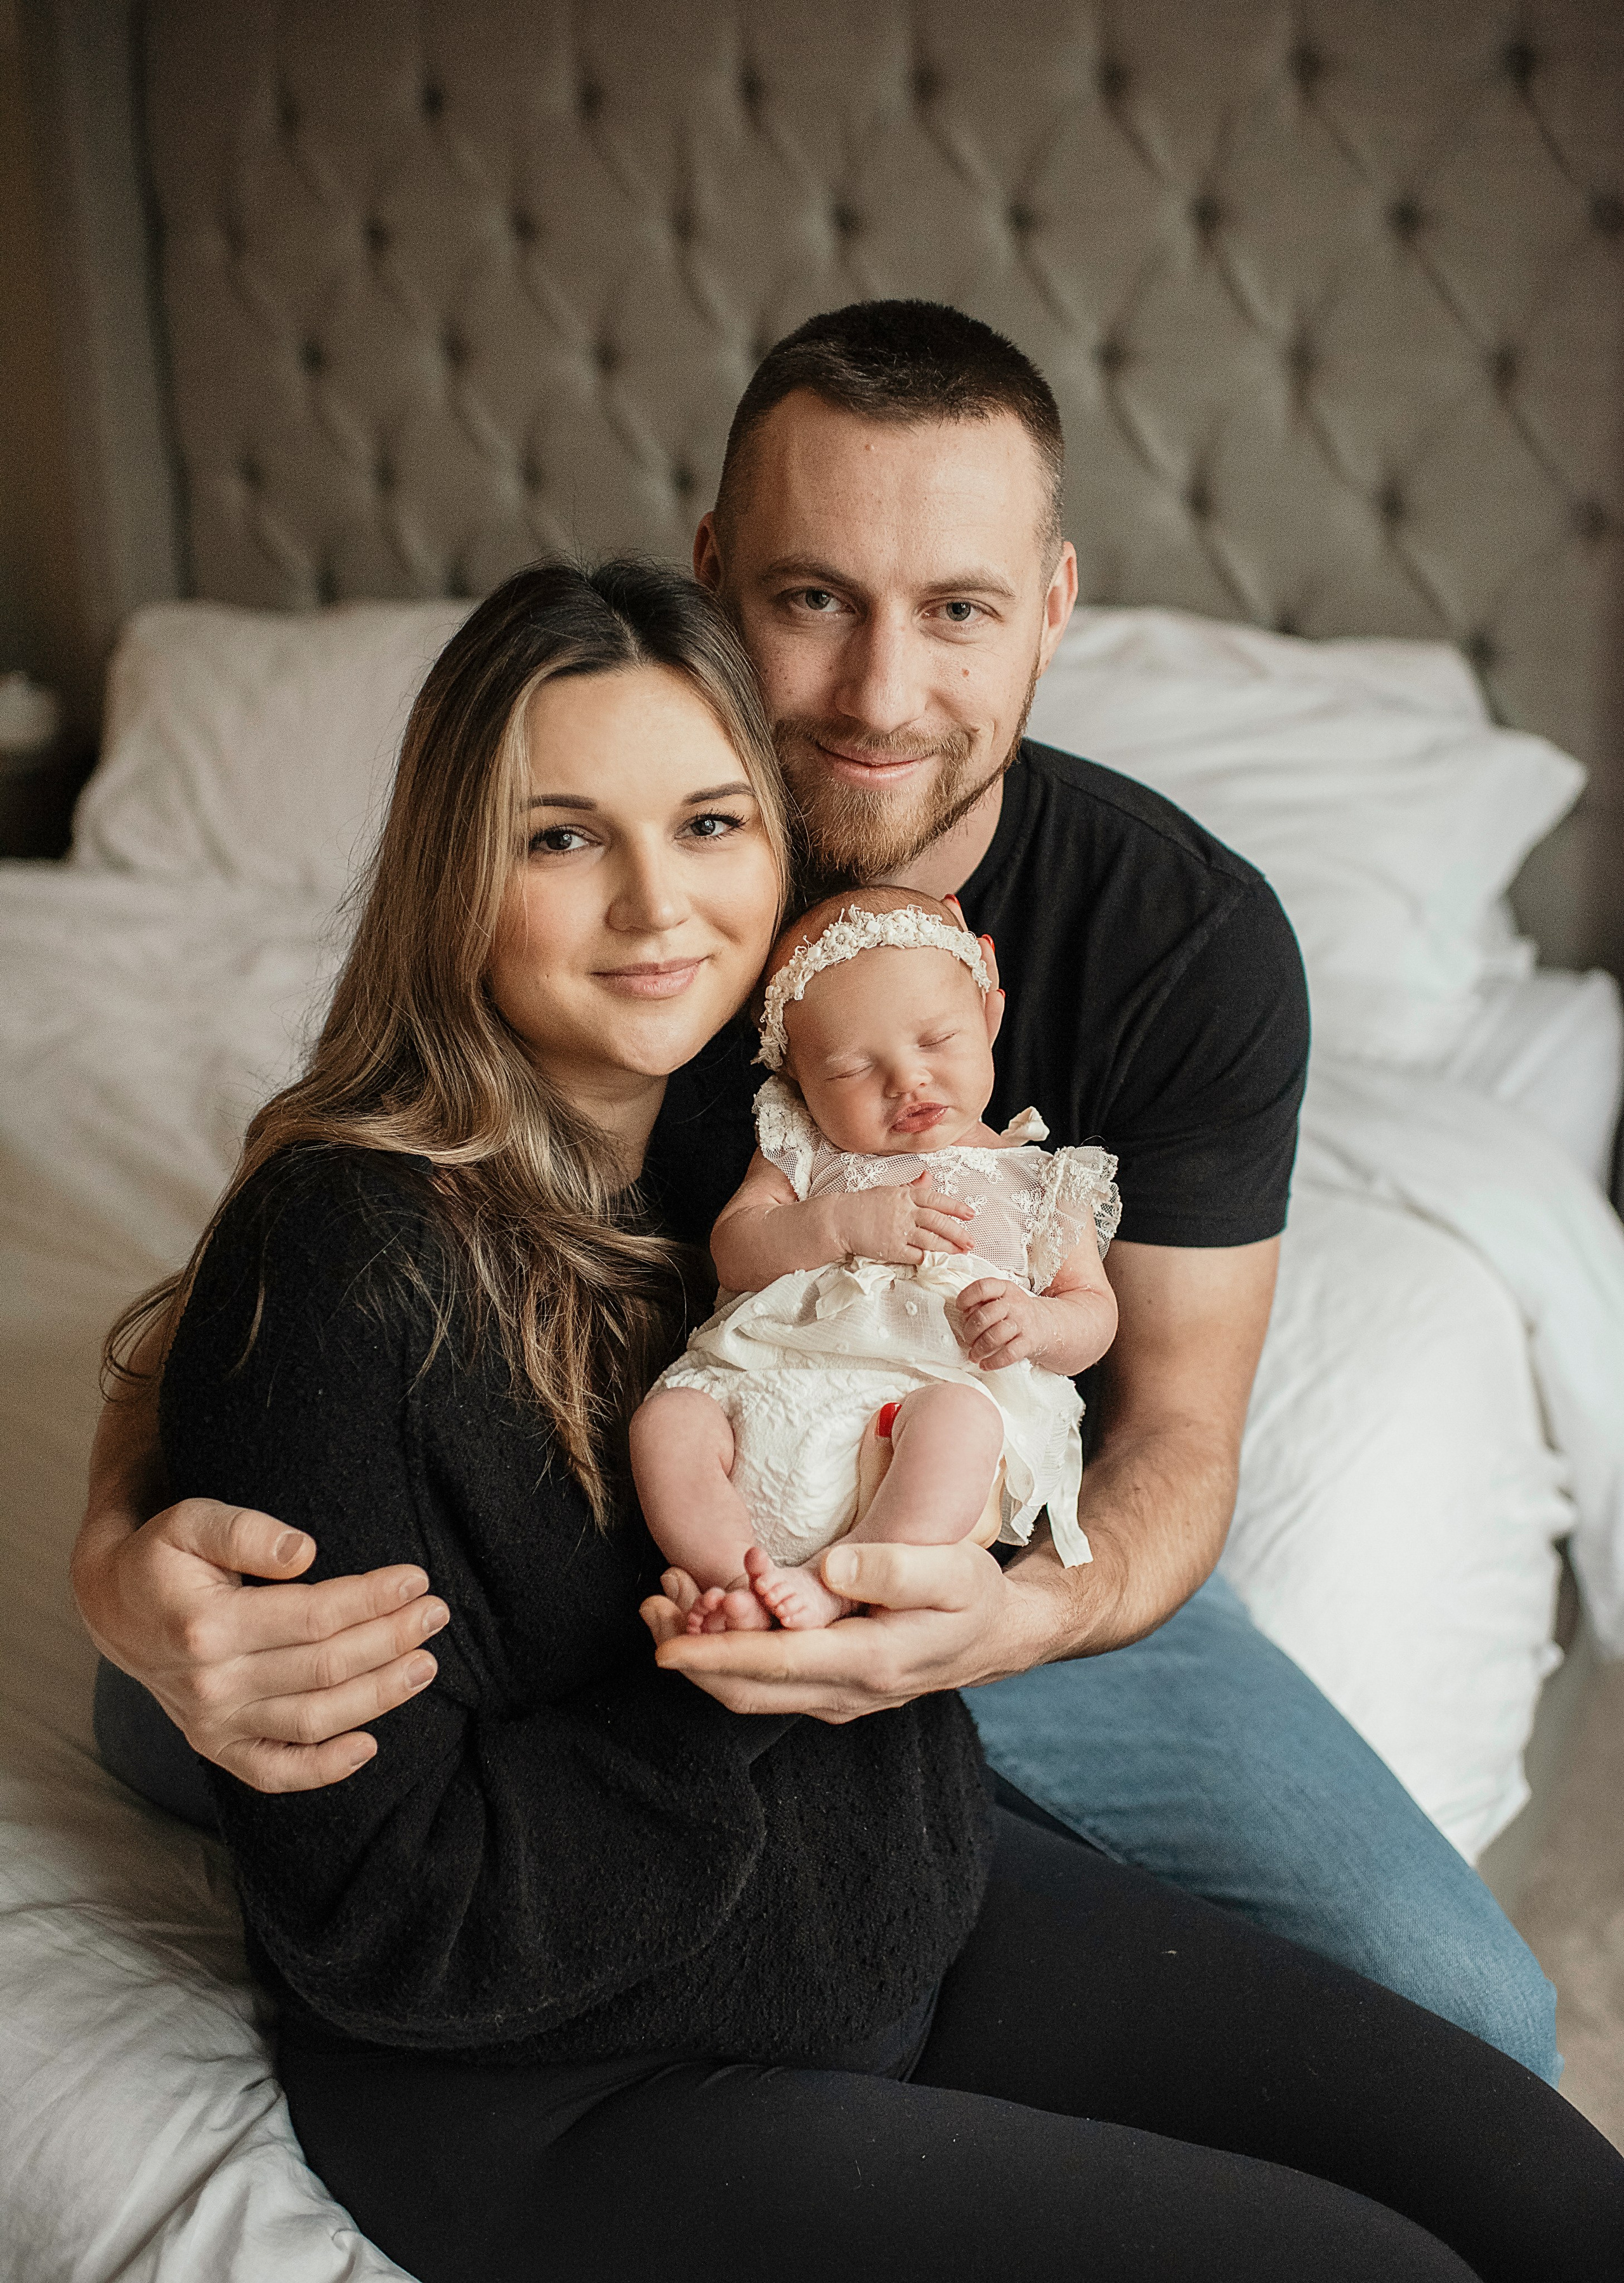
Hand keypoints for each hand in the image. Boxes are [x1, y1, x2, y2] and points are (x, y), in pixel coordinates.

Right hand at [72, 1497, 448, 1791]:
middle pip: (323, 1668)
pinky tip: (370, 1746)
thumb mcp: (190, 1521)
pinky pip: (274, 1772)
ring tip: (426, 1666)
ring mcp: (213, 1723)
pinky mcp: (216, 1747)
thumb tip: (303, 1552)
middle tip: (436, 1615)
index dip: (371, 1599)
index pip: (312, 1616)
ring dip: (377, 1696)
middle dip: (389, 1640)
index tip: (416, 1580)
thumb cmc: (164, 1558)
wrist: (115, 1609)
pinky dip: (323, 1768)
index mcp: (207, 1626)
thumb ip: (245, 1530)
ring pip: (312, 1720)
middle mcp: (211, 1683)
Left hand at [643, 1538, 1070, 1720]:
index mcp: (871, 1662)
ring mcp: (832, 1697)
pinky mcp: (824, 1688)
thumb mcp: (952, 1570)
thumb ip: (895, 1567)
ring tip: (659, 1602)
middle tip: (649, 1606)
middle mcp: (843, 1692)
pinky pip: (762, 1681)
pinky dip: (722, 1653)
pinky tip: (700, 1612)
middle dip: (689, 1654)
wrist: (995, 1638)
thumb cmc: (972, 1596)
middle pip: (745, 1689)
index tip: (665, 1647)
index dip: (718, 1655)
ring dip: (698, 1653)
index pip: (778, 1664)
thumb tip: (832, 1565)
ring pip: (747, 1690)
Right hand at [835, 1172, 974, 1264]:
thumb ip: (911, 1187)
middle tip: (971, 1241)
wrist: (839, 1219)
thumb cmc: (864, 1204)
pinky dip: (927, 1258)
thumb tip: (928, 1177)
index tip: (970, 1214)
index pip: (937, 1200)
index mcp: (905, 1196)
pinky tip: (937, 1260)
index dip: (956, 1207)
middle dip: (958, 1232)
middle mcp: (905, 1212)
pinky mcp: (892, 1249)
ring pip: (931, 1240)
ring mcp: (899, 1231)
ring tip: (961, 1252)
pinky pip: (915, 1255)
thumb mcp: (889, 1190)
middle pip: (939, 1222)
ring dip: (948, 1247)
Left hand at [956, 1278, 1052, 1368]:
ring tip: (973, 1355)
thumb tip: (964, 1316)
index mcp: (1004, 1289)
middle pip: (984, 1315)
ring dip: (978, 1349)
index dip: (966, 1298)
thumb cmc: (1013, 1311)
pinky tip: (985, 1364)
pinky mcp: (1028, 1342)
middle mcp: (1014, 1304)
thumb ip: (981, 1302)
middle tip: (967, 1339)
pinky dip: (993, 1362)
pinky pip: (1009, 1354)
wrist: (1044, 1322)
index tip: (960, 1307)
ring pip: (994, 1336)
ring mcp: (1022, 1323)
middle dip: (970, 1331)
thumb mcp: (1000, 1298)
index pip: (982, 1288)